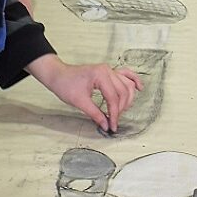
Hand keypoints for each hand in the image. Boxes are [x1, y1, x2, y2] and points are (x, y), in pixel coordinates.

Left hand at [27, 54, 141, 131]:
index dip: (114, 114)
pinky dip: (133, 81)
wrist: (57, 75)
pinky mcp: (108, 72)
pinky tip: (139, 88)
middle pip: (123, 92)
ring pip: (127, 85)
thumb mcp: (80, 102)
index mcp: (100, 74)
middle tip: (113, 121)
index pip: (113, 98)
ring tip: (120, 112)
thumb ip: (95, 114)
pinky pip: (126, 75)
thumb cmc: (65, 84)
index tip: (112, 126)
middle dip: (120, 109)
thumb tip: (106, 125)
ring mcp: (109, 70)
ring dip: (127, 100)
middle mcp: (108, 70)